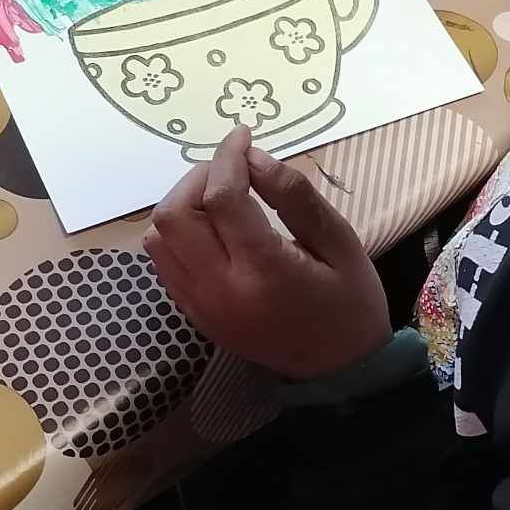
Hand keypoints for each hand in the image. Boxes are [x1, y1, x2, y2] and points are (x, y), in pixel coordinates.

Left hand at [144, 128, 391, 379]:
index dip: (228, 157)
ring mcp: (202, 307)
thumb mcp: (340, 242)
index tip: (244, 137)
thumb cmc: (351, 303)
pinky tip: (212, 228)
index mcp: (264, 271)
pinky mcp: (194, 315)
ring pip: (158, 238)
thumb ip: (294, 196)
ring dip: (183, 205)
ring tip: (220, 197)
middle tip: (233, 169)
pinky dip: (179, 234)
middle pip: (174, 215)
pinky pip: (164, 263)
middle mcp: (221, 290)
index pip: (221, 198)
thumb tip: (253, 157)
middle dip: (198, 178)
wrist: (341, 372)